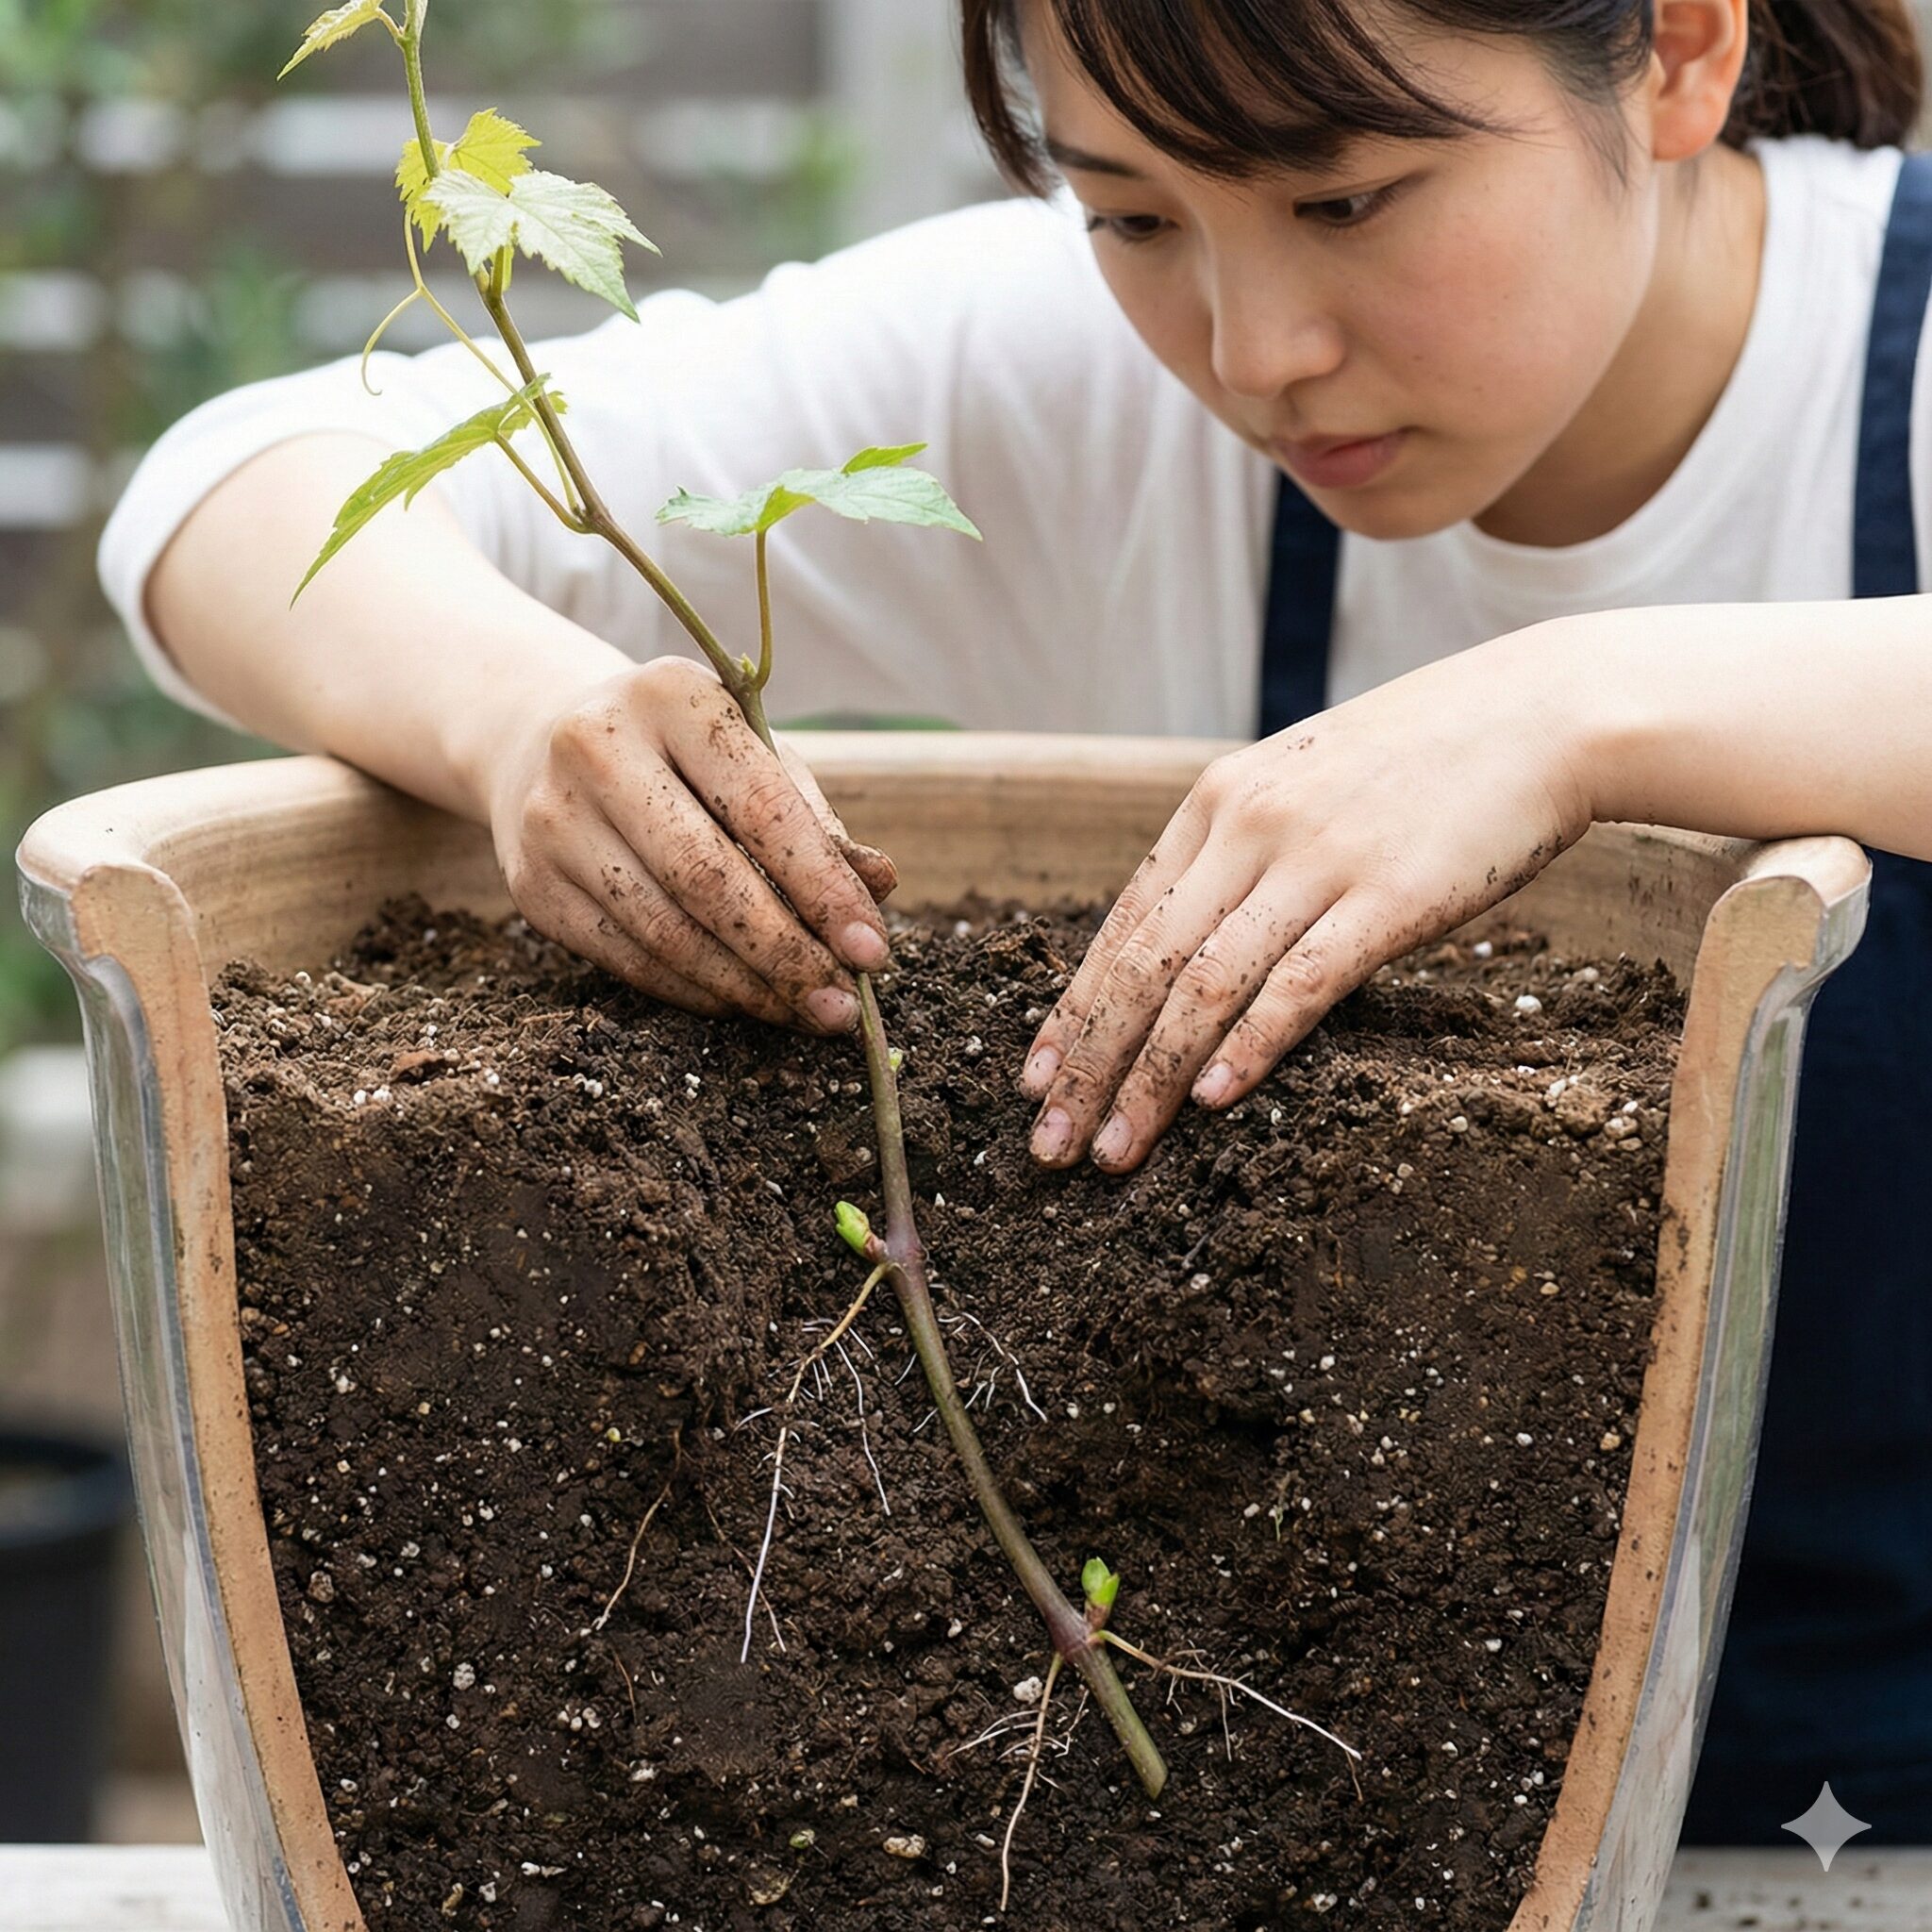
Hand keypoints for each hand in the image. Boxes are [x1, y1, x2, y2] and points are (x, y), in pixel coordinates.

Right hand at [487, 654, 896, 1032]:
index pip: (762, 807)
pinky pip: (624, 956)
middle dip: (785, 953)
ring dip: (744, 985)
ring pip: (663, 928)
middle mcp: (597, 748)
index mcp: (672, 696)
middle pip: (706, 878)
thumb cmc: (683, 755)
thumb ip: (815, 822)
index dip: (822, 888)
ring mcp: (553, 818)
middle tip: (839, 1006)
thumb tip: (880, 884)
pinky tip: (739, 1000)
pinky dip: (691, 989)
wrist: (539, 739)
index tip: (871, 949)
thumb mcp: (752, 758)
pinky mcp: (532, 884)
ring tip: (802, 1011)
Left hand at [1020, 633, 1591, 1171]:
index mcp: (1216, 802)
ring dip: (1149, 1078)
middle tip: (1052, 1145)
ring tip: (1117, 1151)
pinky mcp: (1386, 898)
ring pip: (1202, 987)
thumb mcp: (1304, 784)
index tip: (1038, 1080)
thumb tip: (1194, 938)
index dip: (1073, 1011)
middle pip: (1142, 967)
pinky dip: (1248, 1047)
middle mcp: (1248, 827)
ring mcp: (1315, 860)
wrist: (1541, 713)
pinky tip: (1210, 1102)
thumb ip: (1245, 849)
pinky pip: (1297, 985)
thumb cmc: (1425, 759)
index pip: (1122, 926)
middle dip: (1088, 1065)